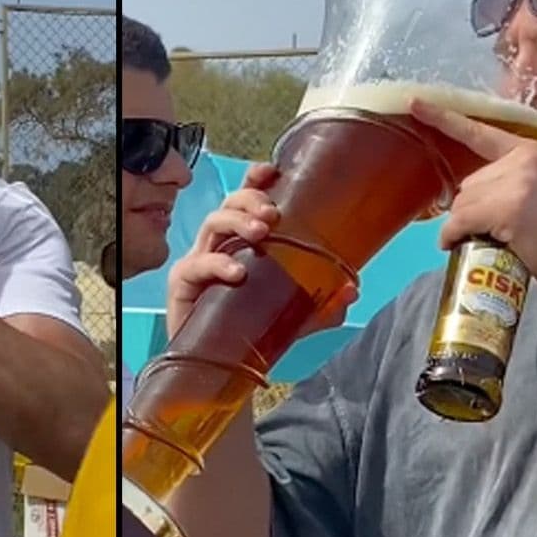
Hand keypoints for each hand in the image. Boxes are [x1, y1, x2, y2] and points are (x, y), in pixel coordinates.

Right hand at [165, 163, 355, 339]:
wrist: (220, 367)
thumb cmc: (251, 330)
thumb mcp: (297, 317)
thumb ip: (324, 304)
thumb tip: (352, 289)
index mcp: (241, 243)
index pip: (245, 201)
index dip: (255, 181)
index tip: (272, 170)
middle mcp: (218, 246)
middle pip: (228, 205)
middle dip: (249, 200)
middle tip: (273, 214)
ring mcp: (198, 262)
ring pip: (211, 224)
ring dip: (237, 222)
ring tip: (261, 233)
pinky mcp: (183, 284)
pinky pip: (196, 265)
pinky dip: (217, 264)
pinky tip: (238, 272)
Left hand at [410, 98, 536, 296]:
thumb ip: (505, 186)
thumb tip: (460, 203)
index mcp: (529, 152)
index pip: (479, 132)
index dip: (443, 118)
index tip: (415, 101)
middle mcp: (522, 159)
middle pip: (466, 185)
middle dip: (472, 212)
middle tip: (502, 232)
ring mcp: (515, 182)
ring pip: (460, 205)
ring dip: (466, 228)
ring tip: (501, 242)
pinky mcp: (508, 207)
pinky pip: (459, 223)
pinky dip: (454, 238)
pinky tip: (465, 247)